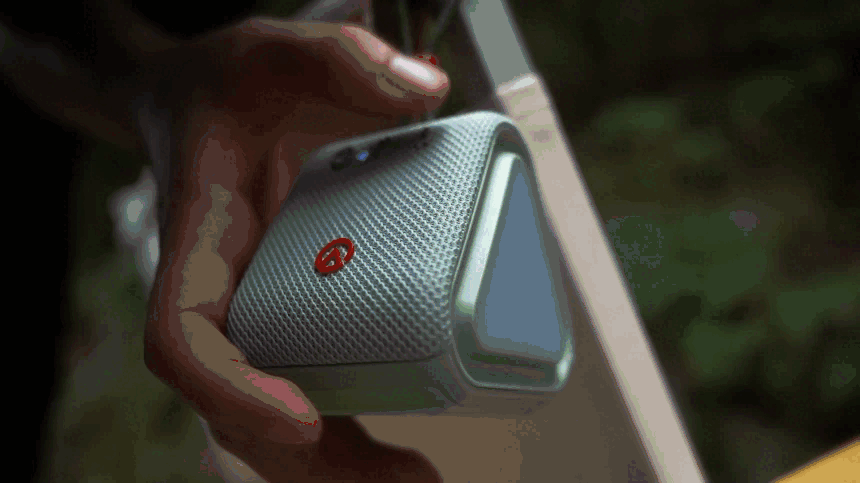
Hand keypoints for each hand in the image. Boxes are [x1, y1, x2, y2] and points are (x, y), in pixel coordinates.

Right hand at [143, 17, 448, 481]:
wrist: (194, 105)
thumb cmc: (220, 90)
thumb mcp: (270, 51)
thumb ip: (340, 56)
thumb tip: (425, 92)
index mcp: (200, 241)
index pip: (185, 337)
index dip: (232, 389)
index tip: (303, 417)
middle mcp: (220, 293)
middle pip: (238, 408)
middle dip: (313, 460)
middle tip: (407, 478)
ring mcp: (251, 311)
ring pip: (269, 420)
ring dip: (335, 466)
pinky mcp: (286, 312)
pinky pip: (304, 387)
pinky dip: (343, 434)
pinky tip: (399, 449)